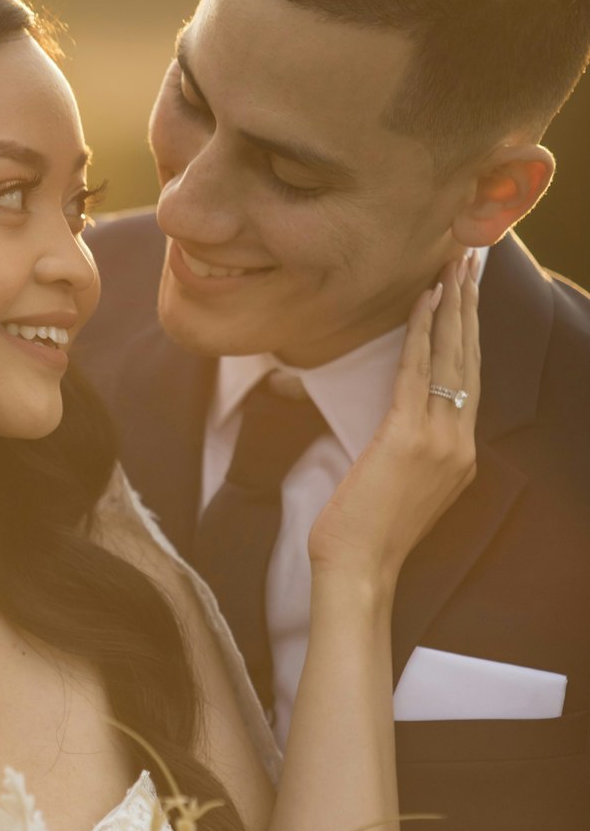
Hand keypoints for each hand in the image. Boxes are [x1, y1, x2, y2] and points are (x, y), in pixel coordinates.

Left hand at [308, 252, 479, 593]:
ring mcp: (440, 441)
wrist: (358, 571)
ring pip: (452, 358)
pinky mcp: (408, 438)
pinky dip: (422, 332)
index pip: (469, 381)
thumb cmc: (364, 536)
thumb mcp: (398, 488)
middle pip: (470, 360)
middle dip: (470, 305)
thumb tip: (396, 425)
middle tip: (472, 259)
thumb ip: (409, 453)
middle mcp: (460, 444)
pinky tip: (424, 299)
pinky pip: (418, 372)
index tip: (469, 293)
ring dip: (453, 305)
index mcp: (460, 456)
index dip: (470, 334)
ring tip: (455, 264)